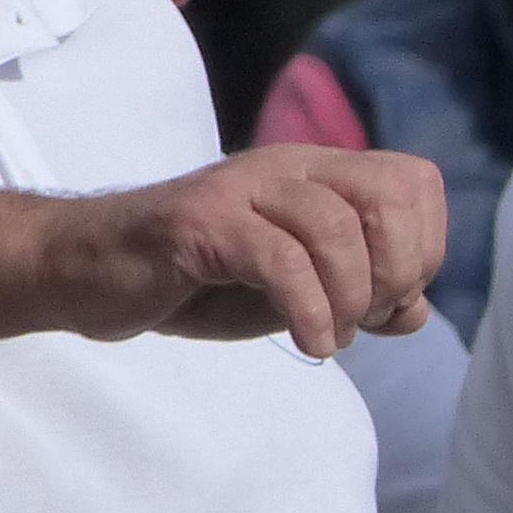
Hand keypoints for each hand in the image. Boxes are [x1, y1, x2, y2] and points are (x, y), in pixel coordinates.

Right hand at [48, 147, 447, 356]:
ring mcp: (242, 190)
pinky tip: (309, 345)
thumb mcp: (290, 292)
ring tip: (331, 337)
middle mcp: (287, 167)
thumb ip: (354, 295)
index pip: (415, 182)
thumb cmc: (194, 282)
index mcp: (316, 173)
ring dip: (351, 299)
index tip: (391, 302)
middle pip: (391, 193)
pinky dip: (310, 312)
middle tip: (366, 319)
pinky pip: (281, 260)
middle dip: (398, 269)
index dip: (423, 248)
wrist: (88, 273)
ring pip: (338, 228)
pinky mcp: (201, 223)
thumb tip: (418, 313)